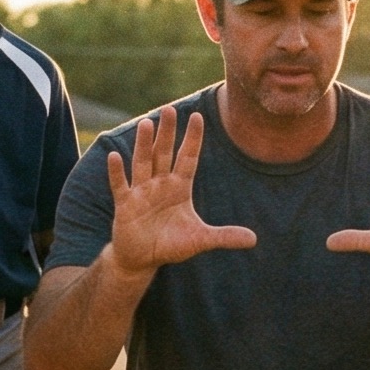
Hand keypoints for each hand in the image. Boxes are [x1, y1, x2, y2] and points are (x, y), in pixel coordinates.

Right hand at [108, 107, 255, 275]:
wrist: (142, 259)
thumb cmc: (171, 245)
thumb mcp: (200, 239)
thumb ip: (224, 236)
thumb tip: (254, 240)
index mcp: (179, 188)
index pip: (188, 158)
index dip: (193, 139)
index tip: (198, 116)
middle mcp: (160, 185)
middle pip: (164, 154)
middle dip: (167, 133)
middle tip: (169, 110)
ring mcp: (141, 193)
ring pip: (143, 163)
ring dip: (144, 145)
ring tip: (146, 123)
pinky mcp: (125, 205)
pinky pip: (121, 185)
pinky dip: (117, 173)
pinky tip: (115, 157)